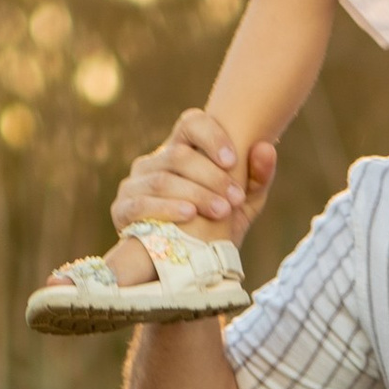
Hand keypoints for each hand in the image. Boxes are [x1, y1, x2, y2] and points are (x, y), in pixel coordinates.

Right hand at [114, 106, 280, 245]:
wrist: (187, 266)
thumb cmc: (218, 225)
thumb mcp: (244, 204)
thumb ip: (258, 177)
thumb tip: (266, 147)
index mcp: (182, 149)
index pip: (192, 123)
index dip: (211, 136)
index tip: (232, 160)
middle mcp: (155, 160)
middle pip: (179, 154)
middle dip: (211, 177)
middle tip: (235, 198)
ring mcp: (135, 183)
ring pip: (162, 179)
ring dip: (195, 194)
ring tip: (221, 211)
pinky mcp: (122, 209)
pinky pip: (140, 204)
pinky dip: (166, 208)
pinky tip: (188, 215)